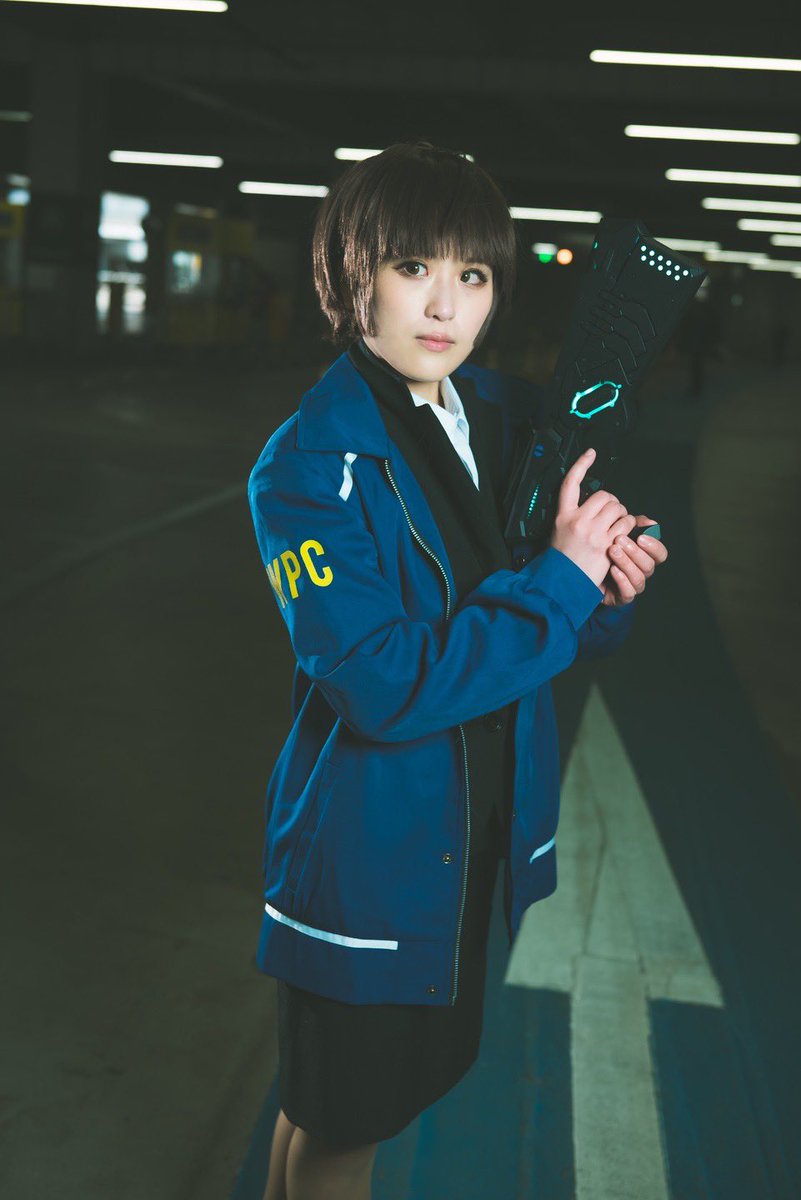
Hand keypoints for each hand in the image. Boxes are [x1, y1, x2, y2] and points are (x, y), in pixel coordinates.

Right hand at [549, 448, 636, 587]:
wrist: (562, 583)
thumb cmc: (563, 559)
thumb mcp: (559, 531)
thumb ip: (576, 515)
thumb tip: (600, 503)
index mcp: (563, 515)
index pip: (570, 483)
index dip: (581, 464)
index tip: (590, 454)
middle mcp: (577, 520)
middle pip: (604, 495)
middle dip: (613, 503)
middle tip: (611, 515)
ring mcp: (592, 532)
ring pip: (618, 508)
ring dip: (622, 515)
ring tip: (616, 526)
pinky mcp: (607, 543)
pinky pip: (625, 524)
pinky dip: (628, 527)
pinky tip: (621, 536)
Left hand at [599, 516, 668, 606]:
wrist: (586, 572)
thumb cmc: (605, 551)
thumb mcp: (618, 534)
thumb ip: (634, 526)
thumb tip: (651, 523)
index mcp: (646, 557)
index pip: (660, 554)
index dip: (654, 546)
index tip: (641, 537)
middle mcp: (643, 572)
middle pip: (649, 565)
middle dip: (635, 552)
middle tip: (619, 539)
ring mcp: (634, 586)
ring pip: (639, 578)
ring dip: (626, 563)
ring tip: (612, 551)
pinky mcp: (622, 597)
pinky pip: (628, 592)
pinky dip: (622, 581)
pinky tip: (612, 569)